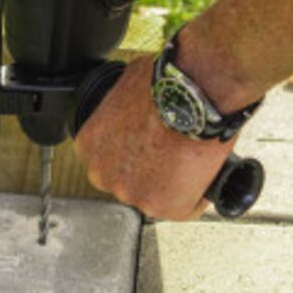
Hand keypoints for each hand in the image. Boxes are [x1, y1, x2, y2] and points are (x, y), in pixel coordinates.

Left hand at [74, 54, 236, 218]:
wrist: (194, 94)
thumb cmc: (165, 84)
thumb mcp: (127, 83)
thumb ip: (120, 102)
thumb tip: (132, 99)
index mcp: (89, 145)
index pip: (109, 159)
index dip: (132, 153)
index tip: (148, 148)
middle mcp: (105, 174)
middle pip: (128, 181)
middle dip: (148, 172)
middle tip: (170, 155)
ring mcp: (133, 193)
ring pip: (155, 197)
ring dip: (171, 185)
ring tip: (190, 162)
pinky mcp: (165, 206)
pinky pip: (184, 209)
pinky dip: (196, 197)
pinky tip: (203, 178)